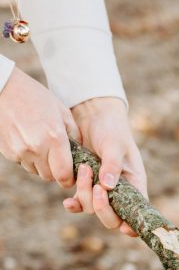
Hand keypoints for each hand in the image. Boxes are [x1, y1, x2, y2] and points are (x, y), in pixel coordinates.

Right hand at [0, 68, 79, 187]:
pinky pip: (24, 163)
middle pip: (50, 177)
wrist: (3, 89)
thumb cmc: (36, 97)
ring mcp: (20, 151)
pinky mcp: (9, 152)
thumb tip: (80, 153)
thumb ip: (74, 134)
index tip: (71, 175)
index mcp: (54, 137)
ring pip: (36, 171)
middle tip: (58, 159)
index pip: (64, 175)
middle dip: (56, 171)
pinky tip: (28, 141)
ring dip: (42, 165)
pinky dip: (29, 158)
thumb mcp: (61, 110)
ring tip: (42, 146)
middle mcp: (37, 148)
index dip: (69, 179)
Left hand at [66, 97, 147, 236]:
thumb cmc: (112, 128)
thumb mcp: (114, 144)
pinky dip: (73, 205)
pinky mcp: (85, 185)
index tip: (124, 226)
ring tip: (83, 168)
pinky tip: (68, 201)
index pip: (137, 213)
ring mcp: (101, 190)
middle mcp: (120, 192)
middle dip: (103, 208)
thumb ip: (112, 165)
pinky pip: (79, 203)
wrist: (93, 116)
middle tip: (97, 187)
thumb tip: (108, 187)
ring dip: (85, 194)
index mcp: (135, 185)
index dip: (132, 225)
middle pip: (112, 218)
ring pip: (92, 209)